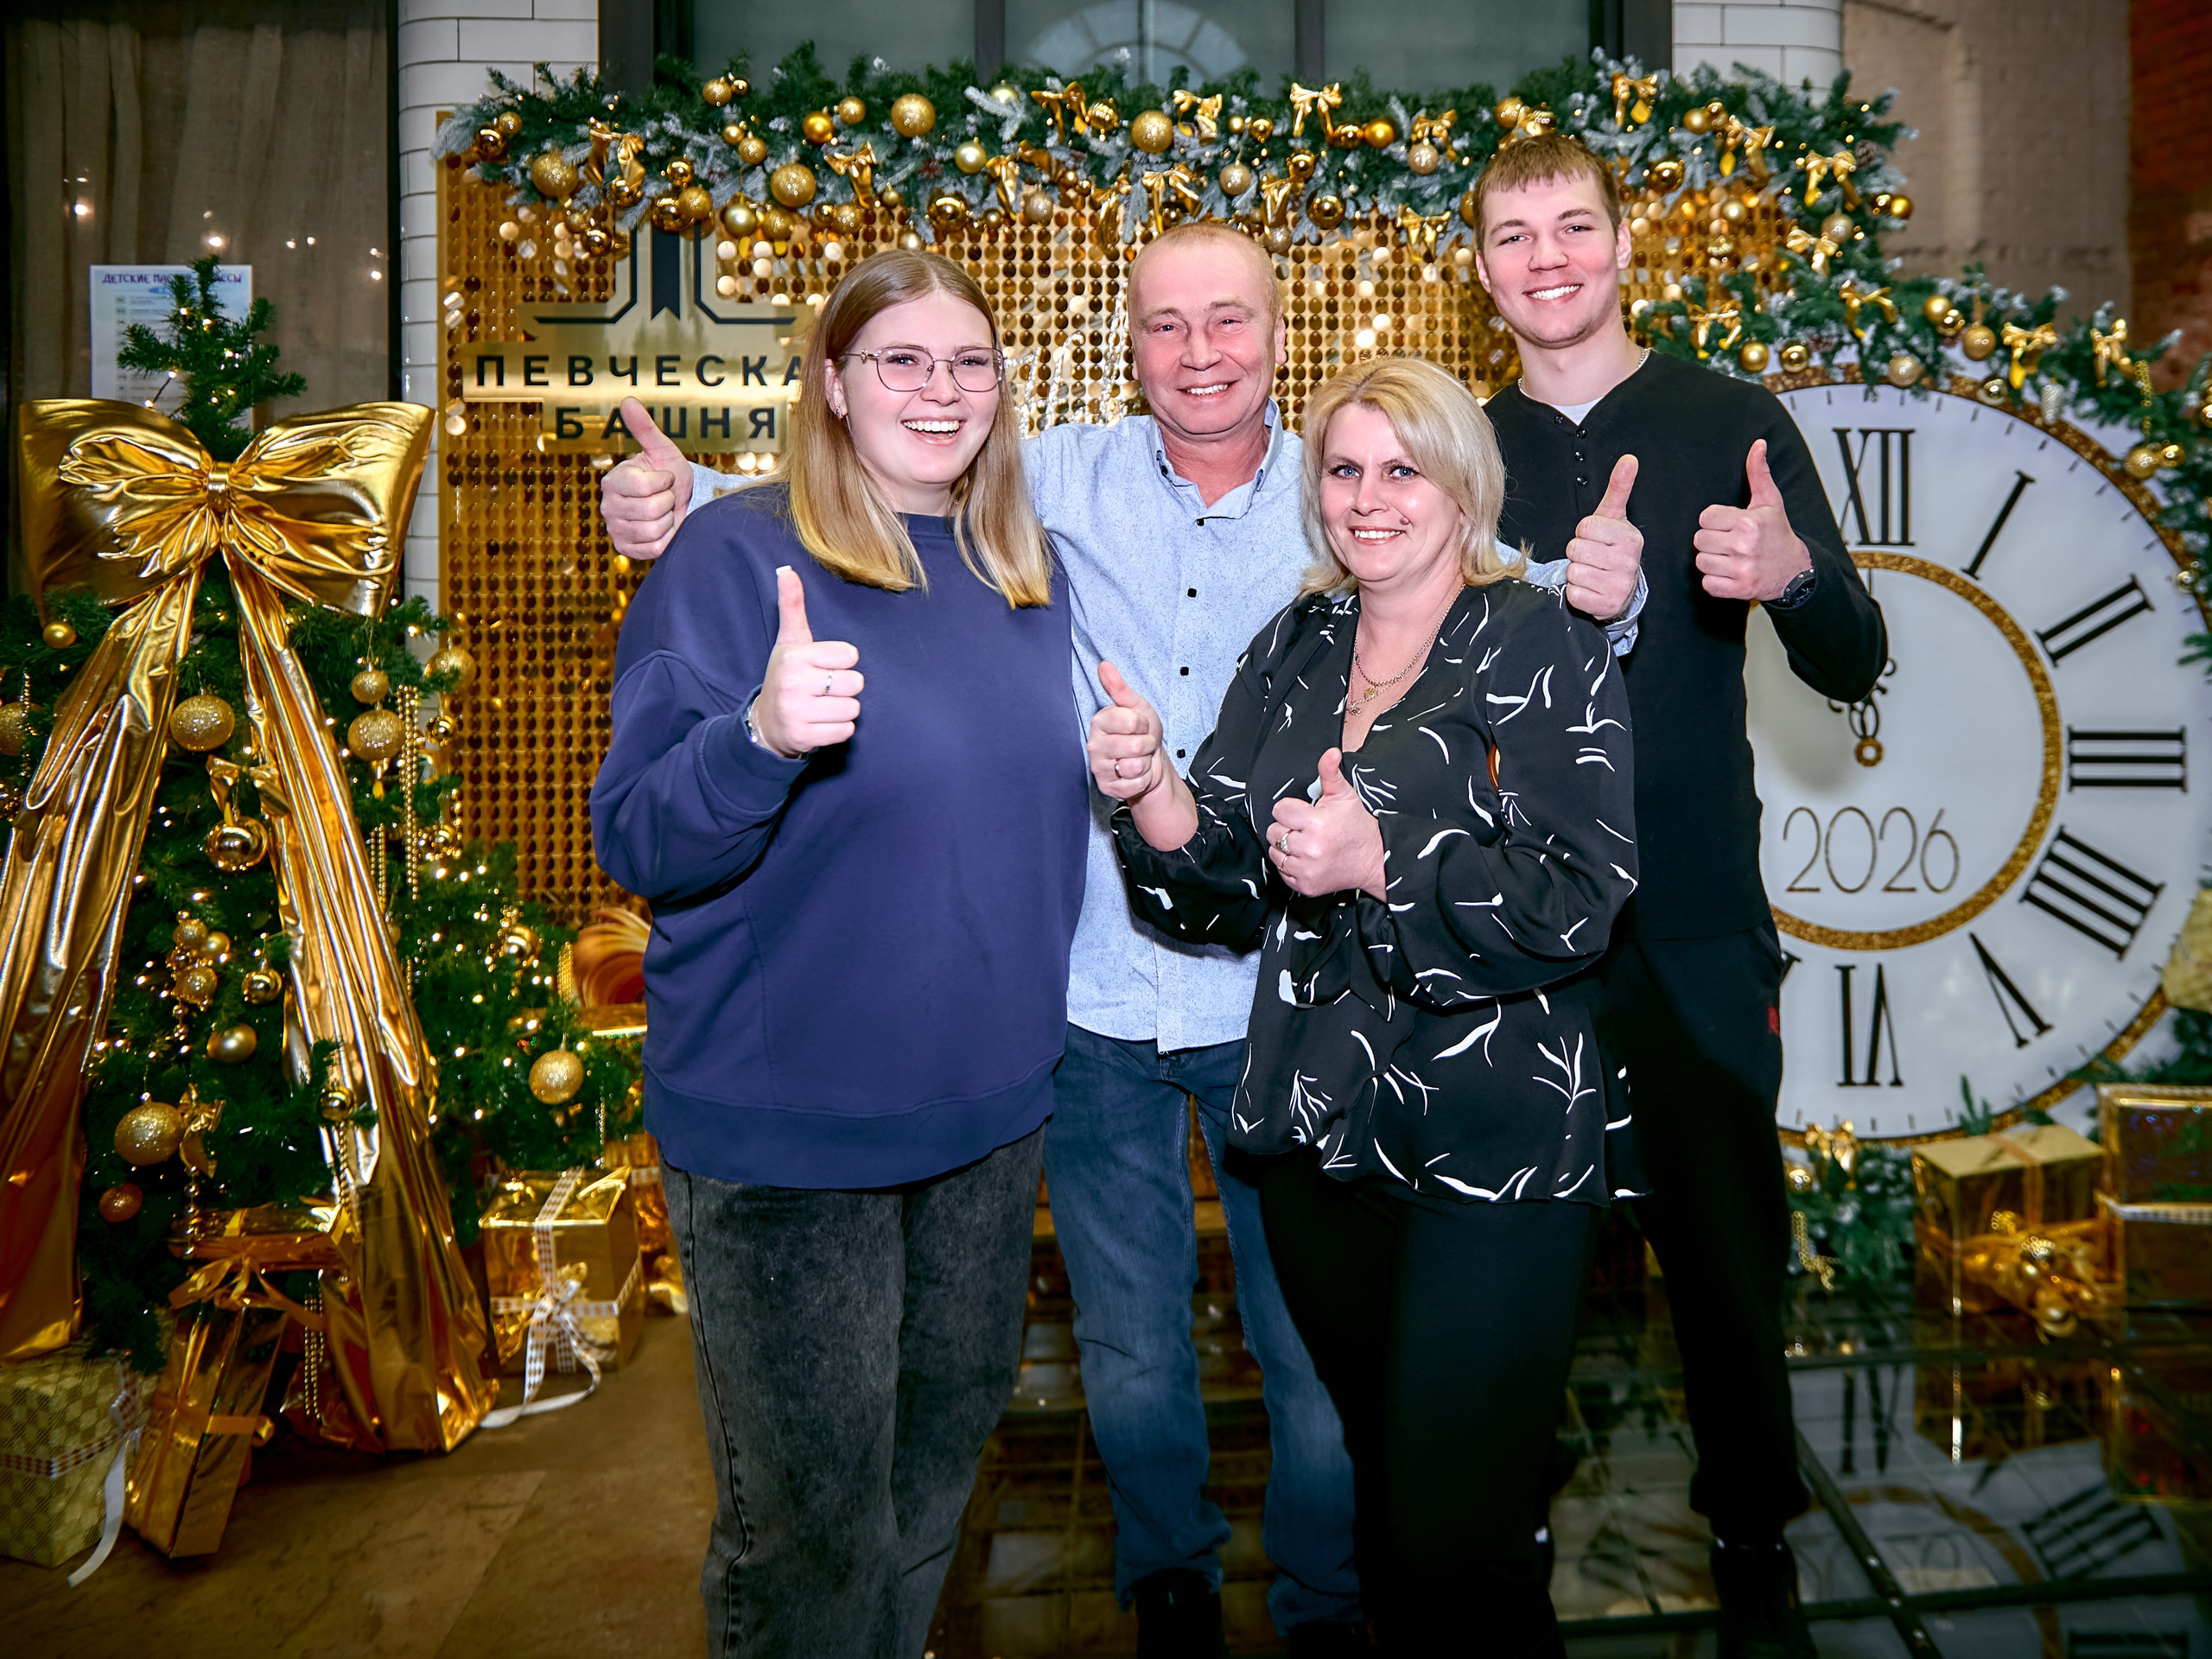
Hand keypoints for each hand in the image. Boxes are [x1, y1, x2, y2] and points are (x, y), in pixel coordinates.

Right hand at [598, 399, 694, 560]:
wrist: (680, 503)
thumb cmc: (669, 475)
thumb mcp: (662, 450)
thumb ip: (645, 428)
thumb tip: (628, 400)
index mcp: (612, 481)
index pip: (644, 486)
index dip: (664, 482)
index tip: (664, 478)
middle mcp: (608, 506)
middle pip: (651, 510)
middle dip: (668, 502)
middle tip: (665, 497)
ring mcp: (616, 530)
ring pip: (654, 530)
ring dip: (668, 521)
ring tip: (664, 512)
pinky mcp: (626, 549)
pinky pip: (655, 548)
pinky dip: (666, 539)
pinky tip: (662, 529)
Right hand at [751, 566, 861, 756]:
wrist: (766, 723)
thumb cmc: (785, 676)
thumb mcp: (789, 641)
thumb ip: (792, 606)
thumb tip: (787, 570)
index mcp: (795, 657)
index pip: (850, 655)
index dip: (842, 662)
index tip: (823, 667)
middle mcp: (794, 684)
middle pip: (855, 683)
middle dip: (845, 688)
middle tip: (823, 690)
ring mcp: (798, 713)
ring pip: (853, 709)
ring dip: (843, 710)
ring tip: (822, 706)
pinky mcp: (805, 737)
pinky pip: (846, 731)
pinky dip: (839, 729)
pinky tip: (821, 723)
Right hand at [1088, 661, 1167, 801]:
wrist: (1149, 762)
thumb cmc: (1141, 732)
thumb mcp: (1136, 706)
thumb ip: (1119, 688)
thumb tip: (1104, 665)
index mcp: (1100, 721)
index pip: (1131, 721)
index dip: (1143, 724)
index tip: (1139, 725)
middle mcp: (1094, 745)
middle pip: (1135, 746)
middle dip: (1146, 745)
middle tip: (1141, 744)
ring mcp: (1099, 767)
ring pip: (1134, 766)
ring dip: (1145, 763)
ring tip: (1138, 758)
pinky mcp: (1107, 787)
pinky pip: (1134, 784)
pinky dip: (1142, 780)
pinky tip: (1135, 774)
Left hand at [1269, 749, 1385, 899]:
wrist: (1375, 859)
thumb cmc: (1357, 826)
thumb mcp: (1345, 796)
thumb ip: (1330, 773)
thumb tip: (1330, 752)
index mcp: (1316, 823)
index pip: (1279, 810)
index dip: (1291, 809)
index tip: (1303, 813)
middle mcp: (1309, 848)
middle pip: (1273, 831)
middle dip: (1287, 827)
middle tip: (1305, 829)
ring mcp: (1306, 870)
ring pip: (1275, 853)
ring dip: (1285, 847)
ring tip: (1305, 843)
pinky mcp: (1305, 886)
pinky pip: (1282, 872)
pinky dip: (1291, 865)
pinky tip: (1307, 858)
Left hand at [1564, 454, 1641, 620]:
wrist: (1622, 587)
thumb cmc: (1612, 547)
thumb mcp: (1614, 516)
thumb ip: (1619, 487)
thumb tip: (1629, 460)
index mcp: (1630, 538)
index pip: (1585, 527)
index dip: (1584, 531)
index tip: (1595, 537)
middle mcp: (1628, 562)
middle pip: (1576, 549)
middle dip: (1578, 552)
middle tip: (1592, 556)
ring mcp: (1618, 586)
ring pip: (1573, 571)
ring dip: (1576, 572)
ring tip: (1592, 571)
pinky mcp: (1605, 606)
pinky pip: (1573, 593)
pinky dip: (1576, 592)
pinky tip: (1590, 588)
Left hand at [1694, 438, 1810, 602]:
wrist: (1795, 570)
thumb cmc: (1778, 534)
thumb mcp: (1769, 501)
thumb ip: (1758, 473)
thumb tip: (1758, 444)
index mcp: (1749, 522)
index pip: (1705, 517)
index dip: (1715, 520)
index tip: (1729, 524)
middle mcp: (1744, 546)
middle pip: (1699, 539)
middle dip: (1711, 540)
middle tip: (1729, 541)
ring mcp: (1742, 569)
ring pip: (1701, 561)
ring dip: (1712, 560)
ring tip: (1730, 556)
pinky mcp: (1739, 589)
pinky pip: (1707, 584)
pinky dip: (1715, 580)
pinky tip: (1729, 572)